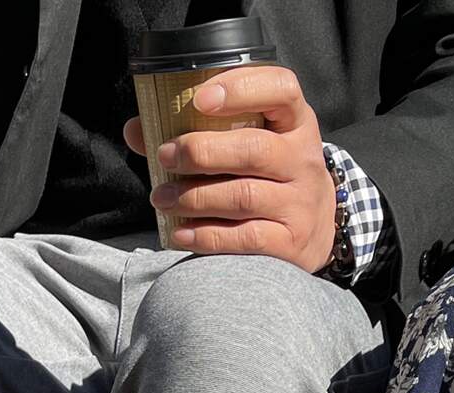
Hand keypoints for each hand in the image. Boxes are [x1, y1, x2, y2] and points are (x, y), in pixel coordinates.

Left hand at [123, 64, 334, 271]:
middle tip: (165, 156)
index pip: (281, 90)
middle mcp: (302, 160)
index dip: (242, 89)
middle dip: (201, 152)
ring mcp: (299, 203)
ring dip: (194, 197)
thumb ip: (200, 131)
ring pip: (244, 196)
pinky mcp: (290, 242)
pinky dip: (207, 236)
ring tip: (161, 198)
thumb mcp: (251, 143)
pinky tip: (181, 233)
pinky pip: (245, 238)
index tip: (201, 99)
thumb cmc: (269, 176)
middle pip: (253, 150)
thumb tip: (137, 130)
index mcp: (294, 123)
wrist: (316, 229)